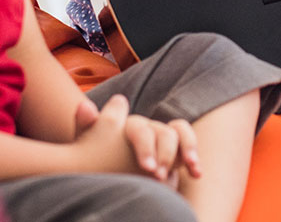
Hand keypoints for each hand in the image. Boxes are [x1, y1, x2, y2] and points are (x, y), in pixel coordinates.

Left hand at [69, 94, 198, 182]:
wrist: (108, 174)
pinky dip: (194, 159)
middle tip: (159, 175)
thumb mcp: (86, 146)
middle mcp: (147, 130)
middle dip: (164, 153)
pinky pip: (188, 148)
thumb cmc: (94, 162)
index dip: (145, 145)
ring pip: (179, 134)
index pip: (139, 128)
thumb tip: (84, 106)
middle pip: (162, 133)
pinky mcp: (173, 155)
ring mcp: (161, 141)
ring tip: (190, 167)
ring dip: (187, 149)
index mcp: (127, 128)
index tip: (146, 167)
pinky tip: (196, 172)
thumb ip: (87, 126)